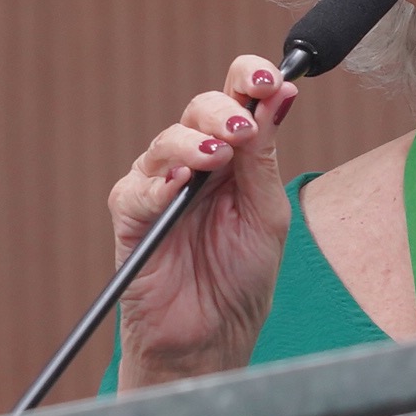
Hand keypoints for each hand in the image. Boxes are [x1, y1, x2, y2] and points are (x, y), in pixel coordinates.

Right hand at [105, 54, 299, 385]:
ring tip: (218, 156)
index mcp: (235, 155)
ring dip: (195, 142)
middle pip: (200, 110)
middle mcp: (195, 161)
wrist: (213, 335)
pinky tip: (182, 182)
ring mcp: (159, 185)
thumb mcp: (266, 213)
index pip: (237, 98)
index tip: (271, 80)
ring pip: (167, 141)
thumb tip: (284, 93)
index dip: (250, 80)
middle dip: (224, 110)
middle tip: (244, 128)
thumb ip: (266, 156)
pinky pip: (139, 188)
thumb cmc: (242, 277)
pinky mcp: (131, 215)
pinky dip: (160, 181)